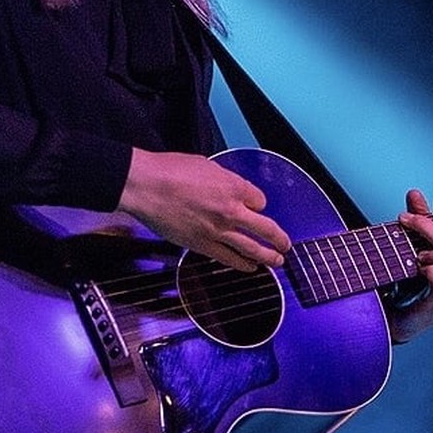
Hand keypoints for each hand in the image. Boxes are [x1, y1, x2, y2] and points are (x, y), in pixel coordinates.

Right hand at [117, 149, 290, 271]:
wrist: (146, 186)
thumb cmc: (169, 171)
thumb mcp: (205, 164)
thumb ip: (222, 179)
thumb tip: (227, 186)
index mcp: (234, 186)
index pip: (260, 200)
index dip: (258, 204)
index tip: (255, 207)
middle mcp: (231, 210)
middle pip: (266, 228)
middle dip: (279, 238)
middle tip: (286, 244)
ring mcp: (218, 230)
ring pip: (252, 248)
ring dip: (268, 256)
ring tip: (277, 261)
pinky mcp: (202, 245)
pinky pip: (229, 259)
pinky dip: (242, 265)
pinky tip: (250, 267)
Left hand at [387, 188, 432, 342]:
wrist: (401, 318)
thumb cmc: (414, 284)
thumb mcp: (419, 247)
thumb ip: (421, 222)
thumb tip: (415, 194)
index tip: (414, 212)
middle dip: (428, 226)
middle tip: (405, 220)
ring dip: (431, 251)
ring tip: (416, 254)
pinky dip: (427, 271)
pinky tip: (416, 270)